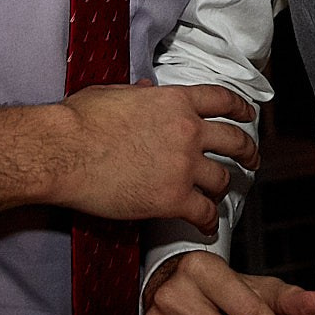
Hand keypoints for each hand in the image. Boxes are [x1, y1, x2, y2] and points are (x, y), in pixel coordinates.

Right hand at [54, 83, 257, 233]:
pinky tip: (206, 226)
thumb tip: (148, 89)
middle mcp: (187, 130)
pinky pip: (203, 212)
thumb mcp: (115, 93)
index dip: (241, 108)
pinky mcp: (172, 198)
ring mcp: (183, 165)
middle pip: (234, 140)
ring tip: (221, 196)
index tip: (248, 115)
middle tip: (251, 159)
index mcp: (174, 101)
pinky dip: (208, 221)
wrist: (64, 151)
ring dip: (223, 189)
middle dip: (248, 151)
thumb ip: (140, 94)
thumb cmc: (79, 121)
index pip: (221, 100)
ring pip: (221, 179)